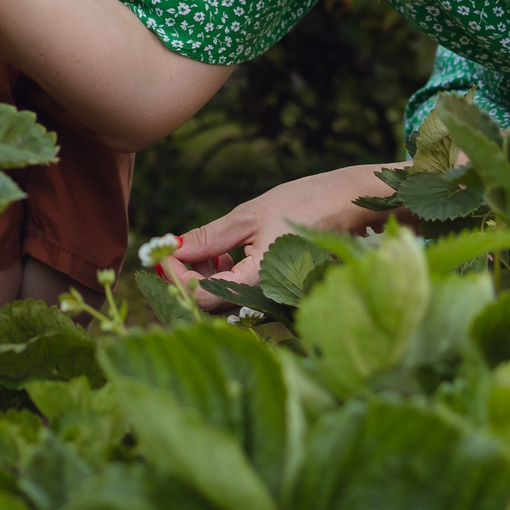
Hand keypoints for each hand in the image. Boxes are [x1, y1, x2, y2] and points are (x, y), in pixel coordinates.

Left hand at [164, 166, 390, 301]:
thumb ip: (208, 239)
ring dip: (205, 277)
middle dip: (185, 278)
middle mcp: (267, 302)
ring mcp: (275, 302)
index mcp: (258, 282)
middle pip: (209, 305)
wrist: (350, 204)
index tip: (160, 252)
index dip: (173, 276)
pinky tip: (227, 255)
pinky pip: (243, 297)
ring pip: (224, 302)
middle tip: (174, 250)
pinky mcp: (279, 296)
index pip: (199, 296)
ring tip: (204, 248)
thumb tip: (169, 249)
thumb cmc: (304, 204)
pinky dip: (226, 278)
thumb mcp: (248, 216)